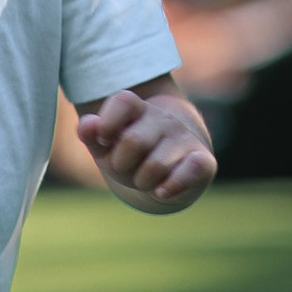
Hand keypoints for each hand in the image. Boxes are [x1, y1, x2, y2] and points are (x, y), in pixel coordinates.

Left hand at [73, 83, 217, 210]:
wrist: (173, 168)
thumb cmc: (132, 156)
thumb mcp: (107, 147)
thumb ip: (92, 135)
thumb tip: (88, 123)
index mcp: (139, 109)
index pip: (123, 101)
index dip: (108, 123)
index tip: (105, 140)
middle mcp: (164, 119)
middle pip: (133, 142)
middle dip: (121, 164)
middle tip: (127, 167)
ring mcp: (185, 138)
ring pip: (155, 165)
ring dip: (143, 181)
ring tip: (146, 178)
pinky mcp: (203, 161)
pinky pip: (189, 172)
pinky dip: (169, 188)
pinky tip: (162, 190)